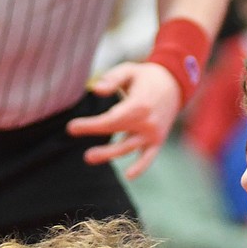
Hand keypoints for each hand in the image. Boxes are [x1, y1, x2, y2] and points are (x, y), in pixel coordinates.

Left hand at [66, 61, 180, 179]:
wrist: (174, 85)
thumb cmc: (146, 77)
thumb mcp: (129, 70)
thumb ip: (112, 79)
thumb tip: (95, 90)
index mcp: (139, 105)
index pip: (110, 120)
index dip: (90, 125)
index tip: (72, 127)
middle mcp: (147, 122)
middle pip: (116, 132)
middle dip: (94, 135)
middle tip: (74, 137)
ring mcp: (152, 133)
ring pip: (128, 147)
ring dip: (108, 154)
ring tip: (88, 157)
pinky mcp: (157, 141)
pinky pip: (149, 157)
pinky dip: (141, 167)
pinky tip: (129, 176)